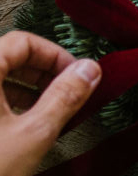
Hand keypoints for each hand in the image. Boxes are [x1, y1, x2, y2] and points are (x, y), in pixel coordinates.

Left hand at [0, 31, 100, 175]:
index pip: (22, 42)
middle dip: (42, 72)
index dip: (55, 55)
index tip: (79, 77)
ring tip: (50, 114)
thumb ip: (65, 96)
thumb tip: (91, 69)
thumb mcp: (34, 133)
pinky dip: (7, 103)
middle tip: (70, 95)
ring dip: (26, 89)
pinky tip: (24, 126)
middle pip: (7, 56)